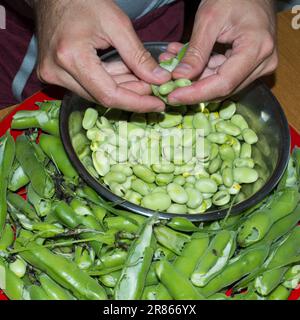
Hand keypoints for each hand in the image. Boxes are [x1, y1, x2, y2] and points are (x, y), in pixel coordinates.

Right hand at [34, 0, 170, 111]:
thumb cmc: (83, 0)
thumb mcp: (117, 24)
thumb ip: (138, 55)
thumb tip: (160, 79)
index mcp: (71, 57)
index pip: (109, 94)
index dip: (136, 103)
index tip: (158, 105)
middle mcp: (57, 72)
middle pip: (102, 96)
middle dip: (132, 94)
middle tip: (153, 86)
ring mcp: (53, 75)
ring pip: (96, 94)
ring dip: (122, 87)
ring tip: (141, 76)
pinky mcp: (54, 75)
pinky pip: (87, 86)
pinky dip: (109, 82)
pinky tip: (124, 72)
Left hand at [163, 0, 277, 104]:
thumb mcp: (209, 19)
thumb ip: (195, 52)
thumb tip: (179, 77)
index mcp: (256, 48)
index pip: (223, 83)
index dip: (196, 94)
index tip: (173, 97)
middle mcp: (262, 62)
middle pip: (222, 88)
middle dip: (193, 88)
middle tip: (168, 85)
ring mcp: (258, 66)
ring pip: (220, 85)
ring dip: (195, 79)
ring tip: (173, 65)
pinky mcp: (251, 66)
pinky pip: (223, 76)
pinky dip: (203, 71)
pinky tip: (185, 62)